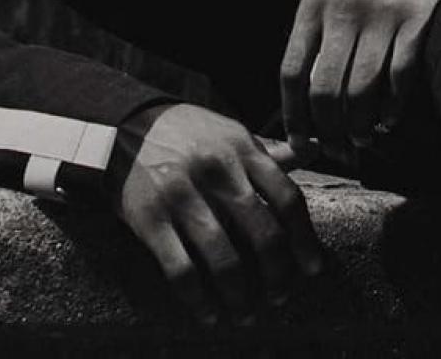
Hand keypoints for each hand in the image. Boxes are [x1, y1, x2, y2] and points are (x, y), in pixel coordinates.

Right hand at [114, 103, 324, 322]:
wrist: (124, 125)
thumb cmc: (190, 133)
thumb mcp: (232, 133)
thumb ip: (271, 150)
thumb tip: (316, 147)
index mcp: (243, 149)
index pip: (286, 198)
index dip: (304, 238)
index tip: (313, 267)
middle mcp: (217, 171)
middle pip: (262, 232)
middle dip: (277, 273)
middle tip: (281, 296)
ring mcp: (183, 195)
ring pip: (223, 257)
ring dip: (239, 295)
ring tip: (246, 314)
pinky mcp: (150, 219)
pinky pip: (180, 269)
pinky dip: (198, 300)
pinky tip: (209, 315)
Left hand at [280, 0, 440, 172]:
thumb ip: (312, 40)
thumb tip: (304, 105)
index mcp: (313, 6)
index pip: (292, 73)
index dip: (294, 115)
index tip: (301, 142)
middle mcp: (344, 10)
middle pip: (326, 87)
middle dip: (329, 129)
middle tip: (336, 147)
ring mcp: (382, 13)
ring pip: (363, 87)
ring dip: (360, 124)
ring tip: (361, 138)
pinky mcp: (416, 17)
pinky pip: (401, 73)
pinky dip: (393, 106)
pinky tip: (388, 119)